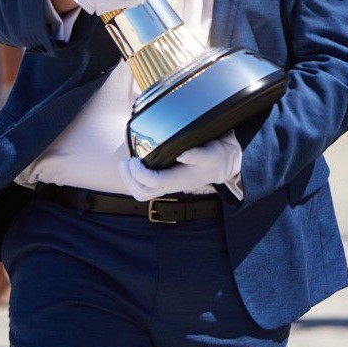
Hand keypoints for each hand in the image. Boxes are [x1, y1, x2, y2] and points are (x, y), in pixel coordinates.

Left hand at [118, 133, 241, 199]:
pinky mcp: (166, 181)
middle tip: (126, 161)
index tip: (134, 159)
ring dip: (129, 180)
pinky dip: (134, 178)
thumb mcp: (210, 153)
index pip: (153, 182)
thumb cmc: (215, 157)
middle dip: (130, 178)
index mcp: (180, 179)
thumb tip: (183, 154)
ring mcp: (168, 185)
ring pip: (142, 193)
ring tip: (125, 164)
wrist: (222, 165)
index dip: (140, 173)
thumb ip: (197, 154)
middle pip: (143, 192)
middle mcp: (172, 185)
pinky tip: (133, 166)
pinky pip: (145, 187)